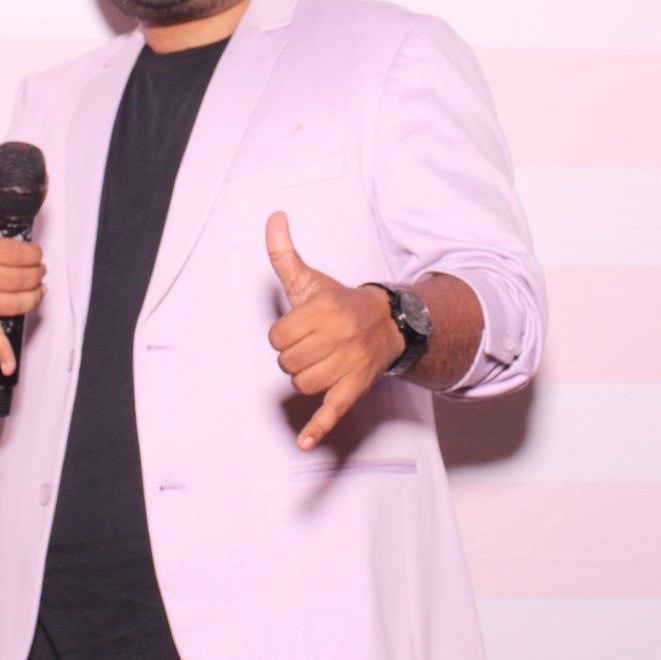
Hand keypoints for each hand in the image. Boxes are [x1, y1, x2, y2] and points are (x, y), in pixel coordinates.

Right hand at [0, 221, 45, 375]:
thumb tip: (23, 226)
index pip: (14, 252)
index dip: (33, 253)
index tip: (37, 254)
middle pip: (17, 279)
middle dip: (36, 274)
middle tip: (40, 272)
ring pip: (14, 303)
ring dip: (34, 297)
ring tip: (38, 289)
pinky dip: (2, 354)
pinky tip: (11, 366)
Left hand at [265, 210, 402, 449]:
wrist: (388, 323)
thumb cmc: (338, 303)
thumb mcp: (310, 278)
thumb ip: (284, 252)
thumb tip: (273, 217)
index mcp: (324, 309)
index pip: (278, 336)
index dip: (283, 334)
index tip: (300, 327)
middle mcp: (339, 337)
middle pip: (287, 362)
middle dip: (293, 355)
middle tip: (311, 344)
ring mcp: (348, 365)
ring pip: (302, 383)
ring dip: (304, 375)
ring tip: (319, 361)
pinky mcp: (354, 388)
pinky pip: (332, 412)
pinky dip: (318, 429)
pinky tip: (305, 443)